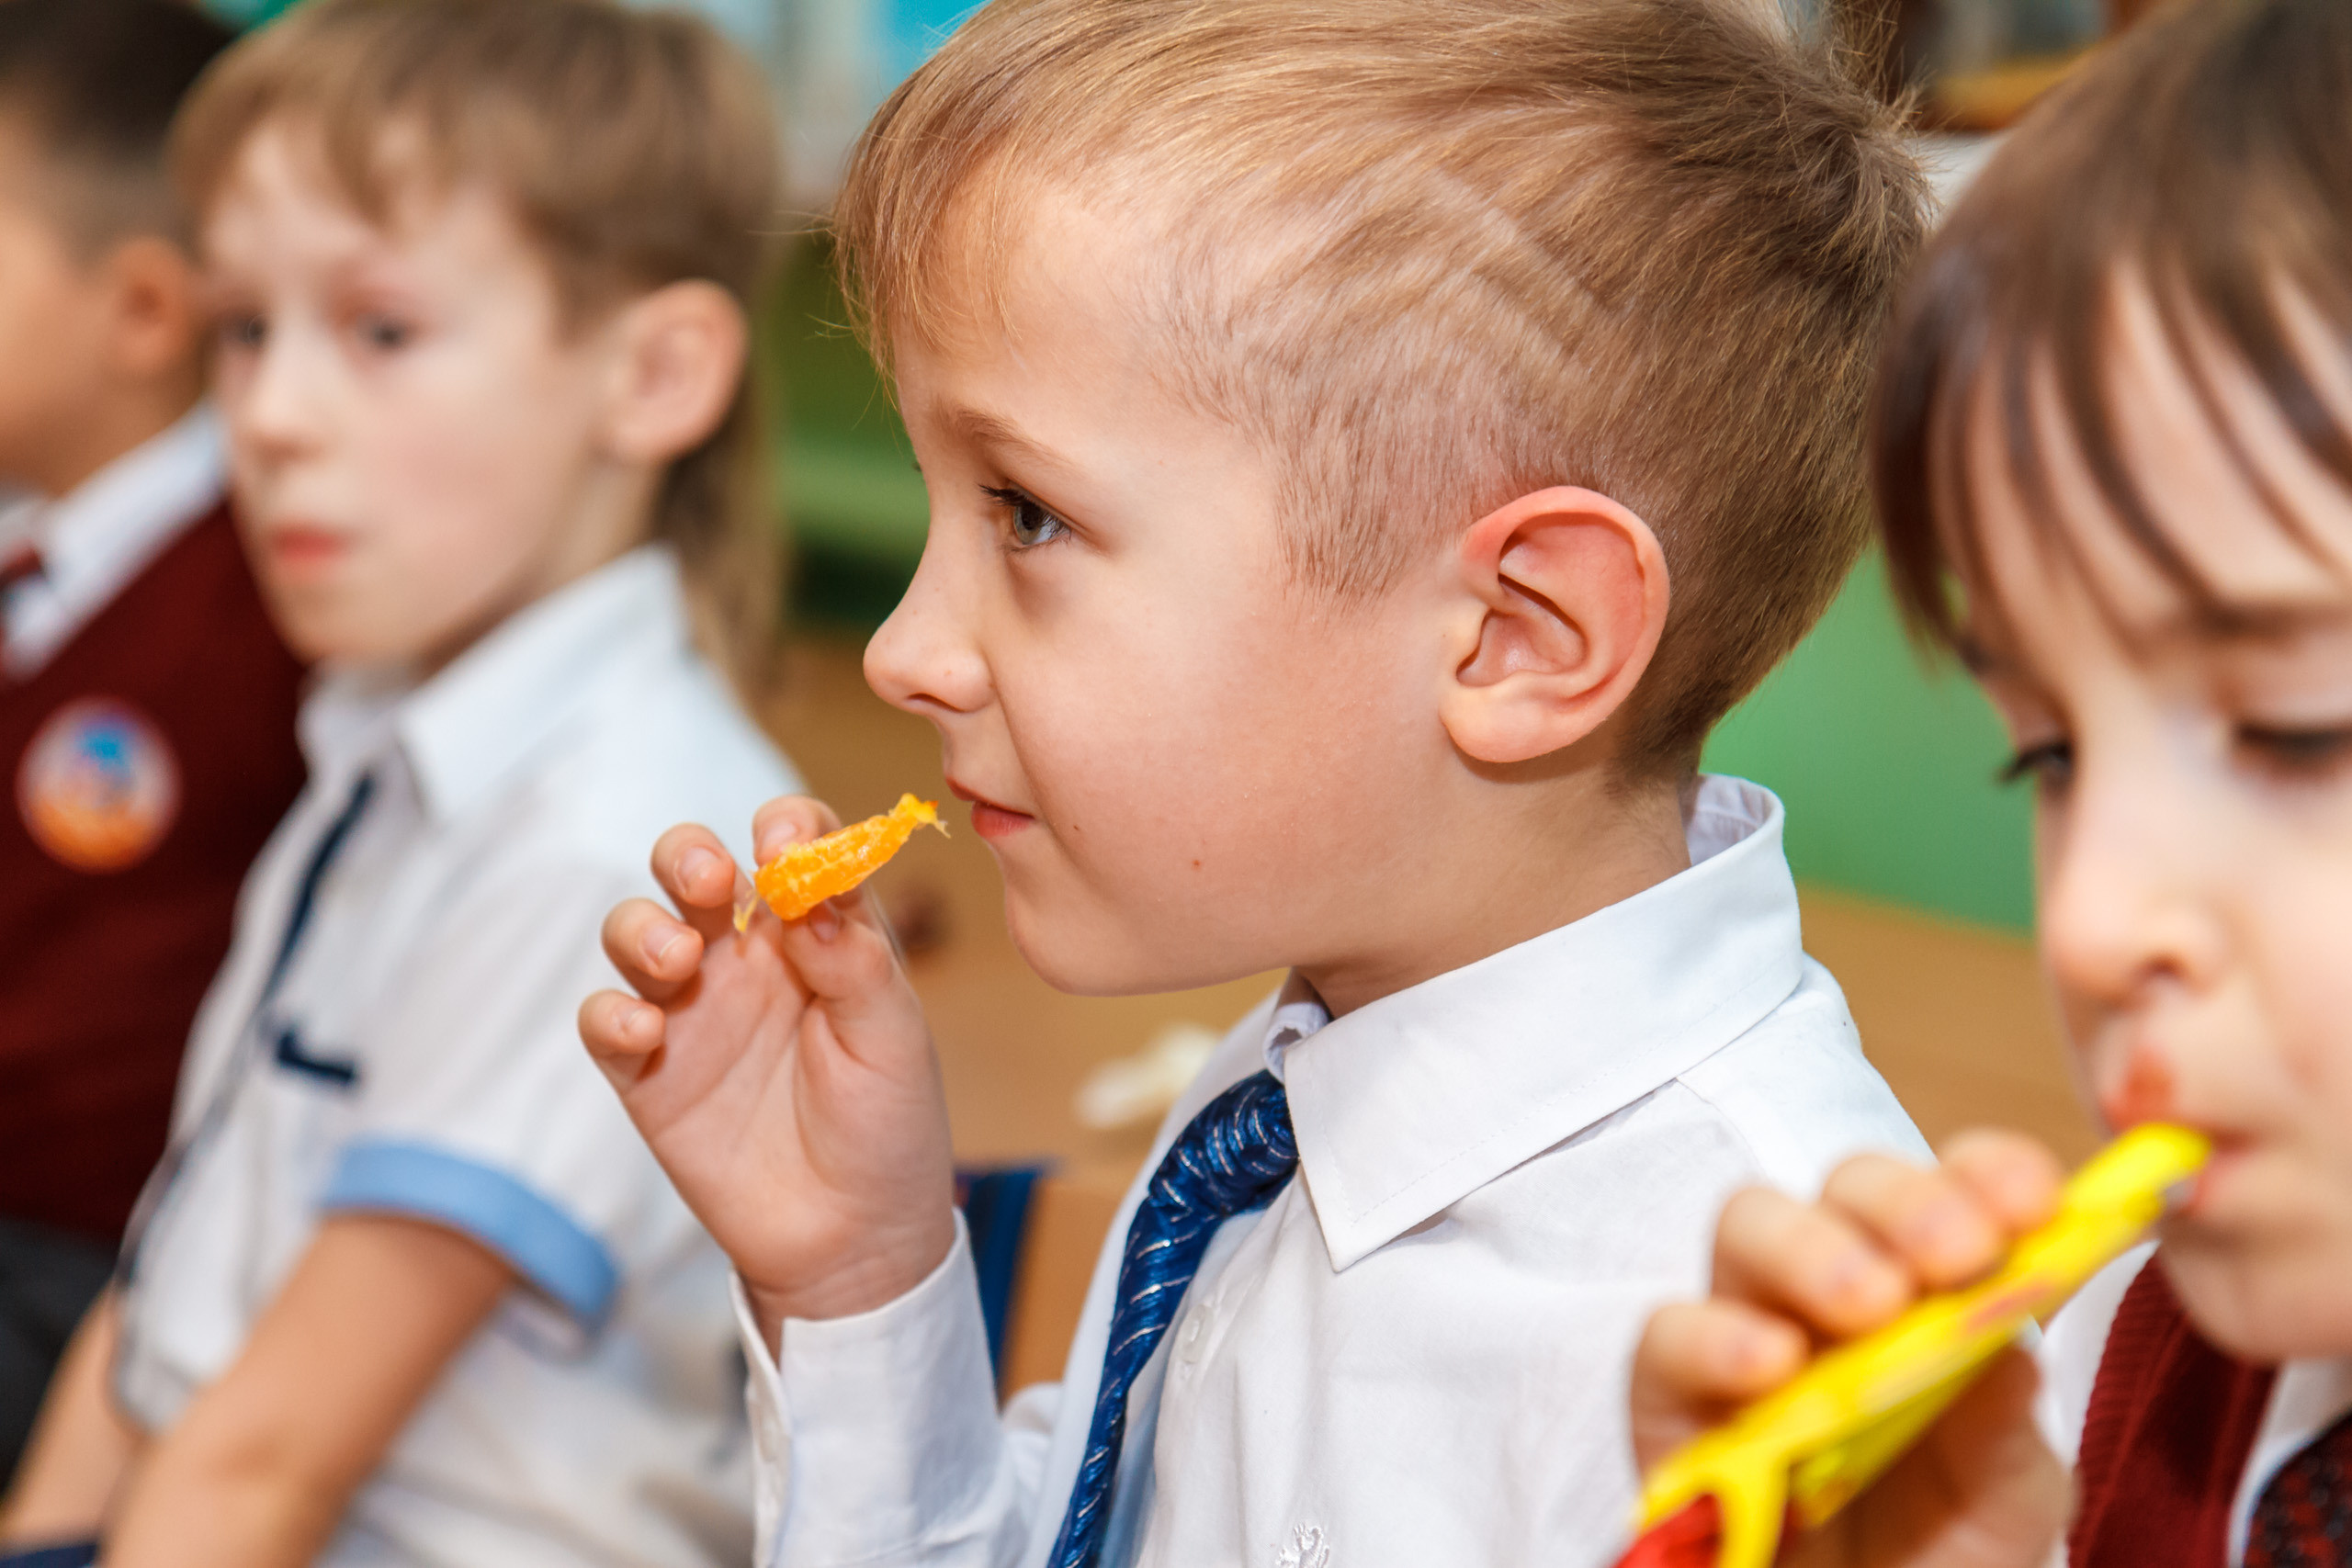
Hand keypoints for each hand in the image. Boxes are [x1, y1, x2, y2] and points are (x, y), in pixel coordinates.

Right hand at [579, 798, 956, 1339]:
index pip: (790, 846)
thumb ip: (855, 960)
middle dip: (686, 856)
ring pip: (636, 931)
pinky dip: (610, 1011)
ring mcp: (692, 1011)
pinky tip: (644, 1027)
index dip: (782, 826)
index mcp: (816, 933)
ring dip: (642, 929)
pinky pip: (604, 1020)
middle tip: (707, 881)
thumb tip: (808, 889)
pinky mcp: (648, 1072)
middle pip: (691, 870)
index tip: (782, 841)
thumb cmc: (888, 1128)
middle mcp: (747, 959)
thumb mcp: (893, 1039)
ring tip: (677, 963)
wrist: (854, 1240)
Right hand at [1629, 1131, 2075, 1567]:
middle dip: (1903, 1202)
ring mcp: (1748, 1333)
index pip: (1956, 1192)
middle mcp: (1838, 1292)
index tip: (2035, 1203)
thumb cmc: (1936, 1560)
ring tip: (1865, 1304)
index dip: (1989, 1173)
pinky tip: (1769, 1363)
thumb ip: (2006, 1435)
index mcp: (1937, 1295)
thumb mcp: (2005, 1507)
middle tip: (1955, 1253)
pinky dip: (1713, 1335)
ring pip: (1747, 1226)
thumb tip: (2007, 1344)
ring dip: (1809, 1247)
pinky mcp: (1670, 1399)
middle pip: (1848, 1187)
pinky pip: (1665, 1336)